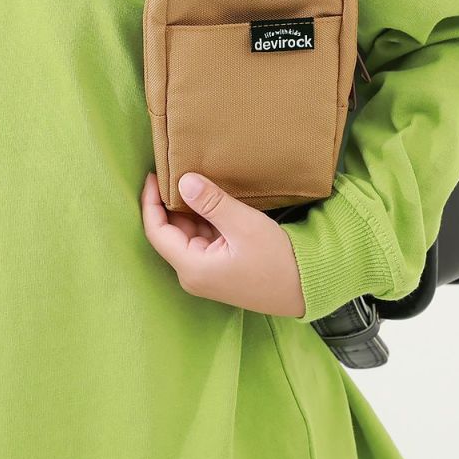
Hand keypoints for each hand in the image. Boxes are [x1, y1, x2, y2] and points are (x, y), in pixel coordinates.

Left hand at [141, 171, 305, 317]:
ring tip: (192, 179)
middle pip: (170, 232)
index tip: (154, 175)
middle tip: (174, 171)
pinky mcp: (219, 268)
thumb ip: (212, 202)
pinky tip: (210, 199)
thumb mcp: (244, 225)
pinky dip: (203, 218)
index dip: (150, 202)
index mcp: (192, 267)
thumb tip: (183, 181)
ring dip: (189, 209)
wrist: (307, 287)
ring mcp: (206, 272)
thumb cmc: (277, 260)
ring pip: (187, 233)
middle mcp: (193, 273)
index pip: (156, 231)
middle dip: (170, 202)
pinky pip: (203, 238)